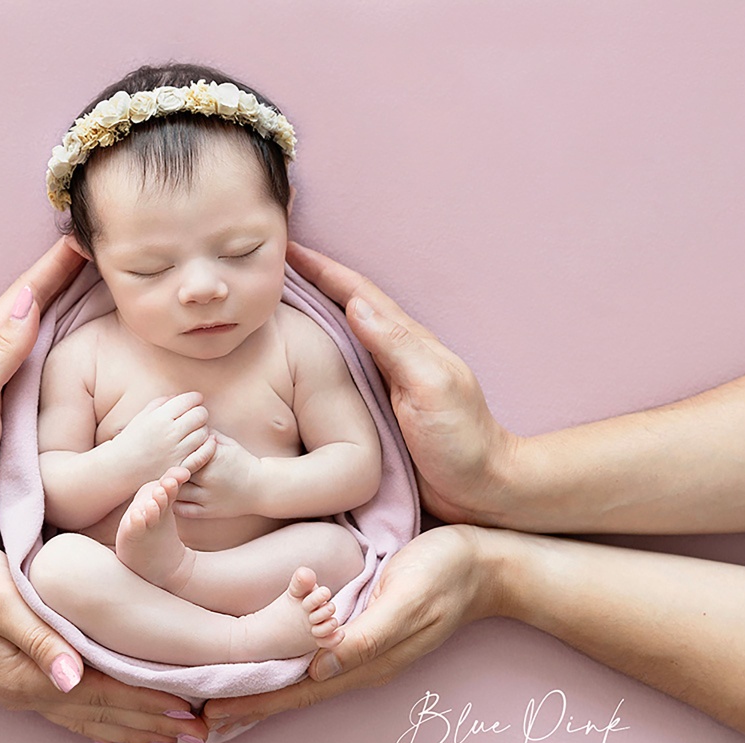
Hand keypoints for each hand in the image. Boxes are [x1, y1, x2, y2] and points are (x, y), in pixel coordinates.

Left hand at [0, 238, 85, 531]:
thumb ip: (0, 350)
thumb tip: (29, 299)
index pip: (28, 294)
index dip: (58, 264)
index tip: (89, 233)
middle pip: (42, 304)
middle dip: (73, 274)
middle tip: (109, 249)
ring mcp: (6, 381)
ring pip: (49, 333)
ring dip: (75, 306)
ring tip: (108, 286)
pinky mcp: (15, 407)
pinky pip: (51, 366)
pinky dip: (72, 346)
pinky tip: (88, 346)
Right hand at [0, 532, 206, 742]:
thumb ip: (36, 637)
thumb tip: (70, 678)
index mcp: (26, 674)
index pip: (102, 694)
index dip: (146, 702)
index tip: (188, 709)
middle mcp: (27, 691)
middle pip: (101, 715)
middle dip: (151, 724)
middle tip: (201, 733)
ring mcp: (20, 689)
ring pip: (88, 718)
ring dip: (132, 729)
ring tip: (173, 739)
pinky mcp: (17, 676)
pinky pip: (69, 710)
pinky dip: (99, 724)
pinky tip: (115, 736)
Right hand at [111, 392, 216, 482]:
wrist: (119, 469)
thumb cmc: (130, 440)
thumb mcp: (142, 416)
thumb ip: (161, 403)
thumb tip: (180, 397)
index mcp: (160, 417)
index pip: (189, 400)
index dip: (195, 398)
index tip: (196, 400)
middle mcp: (170, 433)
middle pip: (200, 415)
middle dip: (200, 412)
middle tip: (196, 416)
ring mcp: (177, 452)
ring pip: (204, 433)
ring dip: (203, 429)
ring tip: (195, 431)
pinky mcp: (181, 467)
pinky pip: (204, 454)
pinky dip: (209, 446)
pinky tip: (208, 442)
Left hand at [173, 431, 261, 518]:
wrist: (262, 487)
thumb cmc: (242, 461)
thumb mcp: (227, 443)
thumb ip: (207, 433)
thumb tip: (187, 424)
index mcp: (212, 458)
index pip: (182, 453)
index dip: (172, 452)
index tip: (166, 451)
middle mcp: (208, 478)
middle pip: (176, 472)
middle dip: (167, 470)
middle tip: (158, 466)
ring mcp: (208, 497)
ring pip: (176, 492)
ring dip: (169, 487)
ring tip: (165, 481)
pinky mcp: (208, 512)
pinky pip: (183, 510)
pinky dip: (174, 503)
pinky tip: (173, 496)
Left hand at [200, 525, 502, 732]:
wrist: (485, 560)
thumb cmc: (447, 574)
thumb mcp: (407, 600)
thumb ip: (367, 638)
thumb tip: (319, 669)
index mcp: (365, 661)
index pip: (298, 692)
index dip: (255, 703)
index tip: (212, 713)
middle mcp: (358, 660)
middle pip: (292, 689)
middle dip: (247, 700)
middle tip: (197, 708)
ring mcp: (360, 644)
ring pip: (300, 672)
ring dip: (261, 681)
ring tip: (218, 687)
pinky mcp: (360, 623)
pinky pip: (313, 649)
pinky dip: (283, 656)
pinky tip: (267, 652)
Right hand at [287, 241, 518, 524]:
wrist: (482, 492)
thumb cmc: (463, 440)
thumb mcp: (433, 387)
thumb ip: (397, 346)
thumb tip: (355, 303)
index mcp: (403, 343)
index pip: (355, 294)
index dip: (320, 269)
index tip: (285, 248)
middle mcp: (387, 357)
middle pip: (338, 309)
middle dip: (304, 285)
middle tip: (263, 270)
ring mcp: (379, 385)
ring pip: (331, 342)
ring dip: (301, 321)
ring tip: (264, 309)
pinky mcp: (369, 414)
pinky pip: (329, 378)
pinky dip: (306, 362)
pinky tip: (286, 366)